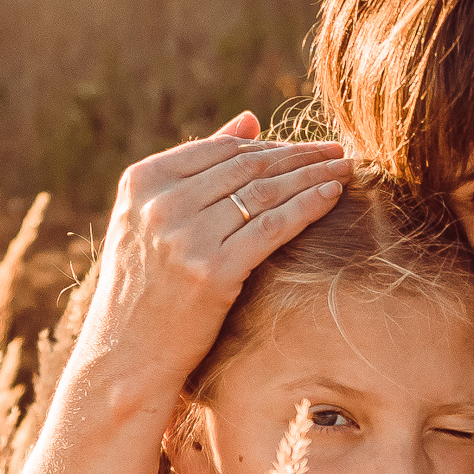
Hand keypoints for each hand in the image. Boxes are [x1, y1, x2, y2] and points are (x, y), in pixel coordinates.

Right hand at [70, 111, 353, 416]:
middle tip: (338, 150)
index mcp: (141, 181)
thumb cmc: (147, 288)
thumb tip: (250, 119)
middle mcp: (160, 203)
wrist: (128, 354)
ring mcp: (185, 237)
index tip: (308, 146)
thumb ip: (199, 168)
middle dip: (300, 155)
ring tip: (345, 168)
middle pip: (247, 166)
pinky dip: (307, 207)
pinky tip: (333, 196)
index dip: (271, 145)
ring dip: (312, 175)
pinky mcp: (212, 271)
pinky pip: (272, 227)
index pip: (221, 149)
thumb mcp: (153, 219)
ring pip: (264, 192)